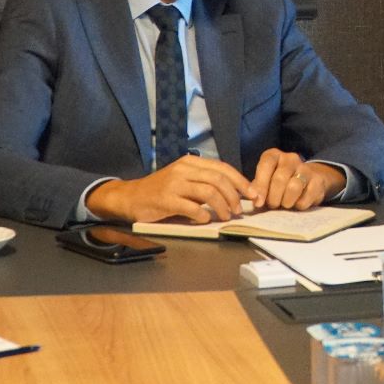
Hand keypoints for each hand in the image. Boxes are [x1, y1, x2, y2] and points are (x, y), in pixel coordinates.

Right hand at [85, 155, 255, 223]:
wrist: (130, 197)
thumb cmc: (162, 190)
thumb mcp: (185, 180)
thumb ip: (206, 183)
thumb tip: (236, 193)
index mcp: (191, 163)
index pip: (223, 168)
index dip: (241, 181)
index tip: (254, 194)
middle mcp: (184, 169)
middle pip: (219, 179)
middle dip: (234, 196)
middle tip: (239, 210)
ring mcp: (174, 184)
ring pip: (208, 192)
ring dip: (222, 207)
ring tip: (225, 217)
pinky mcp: (165, 200)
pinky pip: (191, 207)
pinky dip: (202, 215)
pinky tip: (205, 220)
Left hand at [251, 149, 345, 210]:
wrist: (306, 181)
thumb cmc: (277, 184)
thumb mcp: (264, 182)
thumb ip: (256, 188)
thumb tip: (254, 198)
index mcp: (274, 156)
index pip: (266, 165)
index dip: (260, 185)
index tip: (257, 202)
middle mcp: (290, 158)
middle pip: (279, 179)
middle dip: (273, 197)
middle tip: (272, 205)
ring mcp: (306, 168)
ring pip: (293, 187)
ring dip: (286, 202)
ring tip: (284, 204)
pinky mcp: (318, 181)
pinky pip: (306, 198)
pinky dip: (299, 205)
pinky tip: (296, 203)